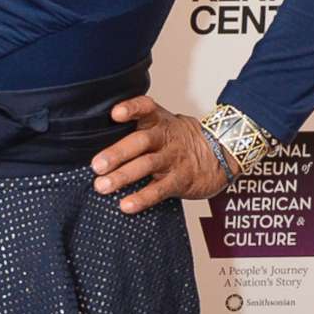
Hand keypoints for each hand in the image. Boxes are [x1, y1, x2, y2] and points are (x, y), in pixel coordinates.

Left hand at [90, 95, 227, 211]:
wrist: (220, 153)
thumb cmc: (178, 140)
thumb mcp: (162, 124)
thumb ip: (135, 127)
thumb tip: (93, 137)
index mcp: (158, 120)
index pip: (146, 107)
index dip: (132, 109)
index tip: (116, 114)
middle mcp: (165, 138)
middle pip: (141, 142)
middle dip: (117, 153)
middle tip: (96, 165)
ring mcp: (173, 159)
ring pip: (147, 166)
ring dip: (123, 176)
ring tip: (102, 186)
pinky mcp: (180, 180)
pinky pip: (160, 190)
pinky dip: (142, 198)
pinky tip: (126, 205)